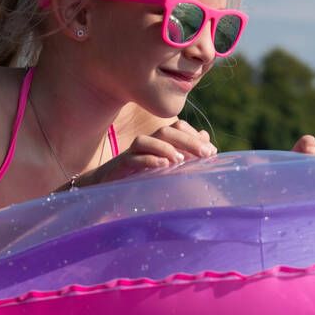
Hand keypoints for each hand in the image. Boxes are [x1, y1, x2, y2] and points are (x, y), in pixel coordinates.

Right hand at [77, 119, 216, 186]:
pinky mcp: (118, 168)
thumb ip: (184, 151)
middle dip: (188, 141)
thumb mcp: (164, 165)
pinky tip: (163, 166)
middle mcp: (143, 144)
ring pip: (145, 140)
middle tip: (206, 155)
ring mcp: (129, 155)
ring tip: (181, 161)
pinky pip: (131, 159)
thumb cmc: (135, 176)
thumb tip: (205, 137)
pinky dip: (148, 160)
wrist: (102, 188)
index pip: (177, 127)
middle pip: (165, 131)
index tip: (212, 152)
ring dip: (165, 148)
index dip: (194, 136)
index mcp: (155, 142)